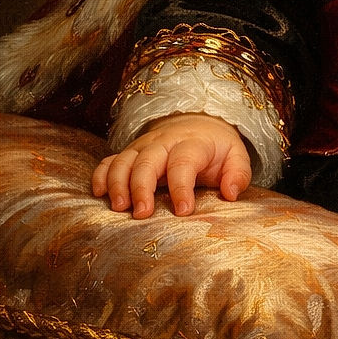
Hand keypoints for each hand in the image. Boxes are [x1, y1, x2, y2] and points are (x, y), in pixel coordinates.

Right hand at [91, 113, 251, 218]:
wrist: (200, 124)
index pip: (184, 161)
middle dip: (142, 187)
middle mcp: (164, 142)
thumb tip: (231, 193)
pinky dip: (101, 175)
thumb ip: (238, 173)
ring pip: (124, 160)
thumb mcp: (236, 156)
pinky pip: (109, 160)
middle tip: (142, 214)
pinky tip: (99, 194)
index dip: (181, 186)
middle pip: (147, 160)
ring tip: (119, 209)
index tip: (183, 211)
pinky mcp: (130, 153)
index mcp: (193, 142)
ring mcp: (144, 146)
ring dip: (118, 183)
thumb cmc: (216, 148)